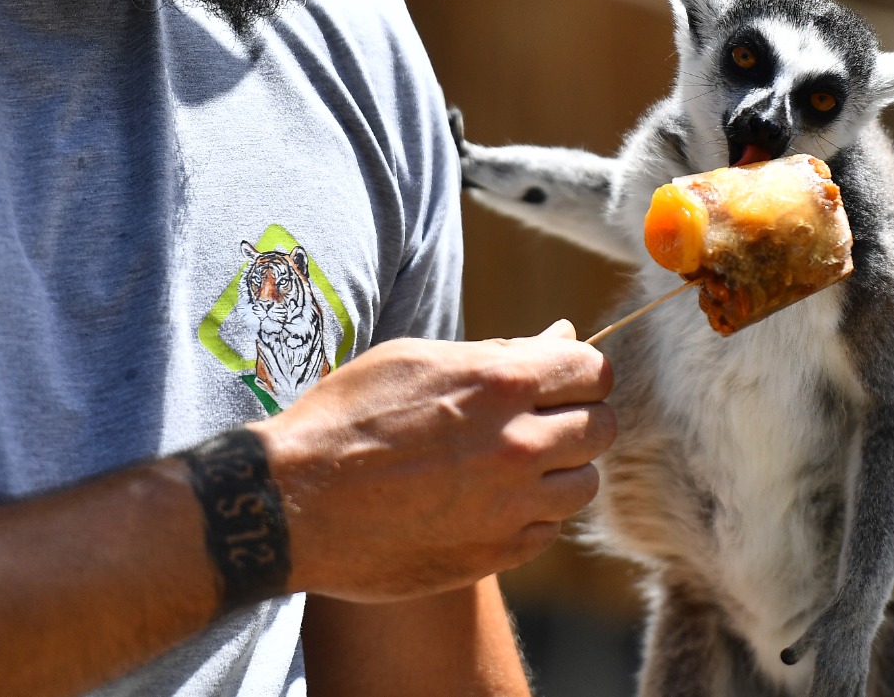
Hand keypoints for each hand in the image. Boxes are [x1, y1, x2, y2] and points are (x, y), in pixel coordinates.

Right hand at [252, 321, 615, 601]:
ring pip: (584, 485)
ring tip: (514, 464)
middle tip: (543, 420)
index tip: (563, 381)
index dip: (583, 373)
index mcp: (501, 383)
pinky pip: (548, 530)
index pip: (594, 371)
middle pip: (602, 428)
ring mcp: (510, 507)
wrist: (291, 503)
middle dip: (580, 418)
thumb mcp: (417, 360)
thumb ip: (500, 352)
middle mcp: (518, 445)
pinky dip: (531, 515)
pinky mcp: (495, 555)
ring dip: (561, 471)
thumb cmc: (347, 417)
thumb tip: (562, 338)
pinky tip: (489, 502)